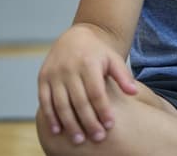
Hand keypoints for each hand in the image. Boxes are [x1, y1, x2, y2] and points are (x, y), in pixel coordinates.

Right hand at [38, 24, 138, 144]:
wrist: (76, 37)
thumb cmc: (99, 53)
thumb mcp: (113, 59)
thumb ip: (123, 76)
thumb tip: (134, 93)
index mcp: (88, 64)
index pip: (96, 92)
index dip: (102, 110)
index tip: (109, 125)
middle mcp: (69, 69)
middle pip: (79, 101)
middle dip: (88, 121)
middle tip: (97, 138)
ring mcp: (54, 74)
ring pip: (61, 104)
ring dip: (69, 124)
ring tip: (79, 140)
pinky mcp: (43, 78)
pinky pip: (44, 101)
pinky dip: (50, 117)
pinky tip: (57, 131)